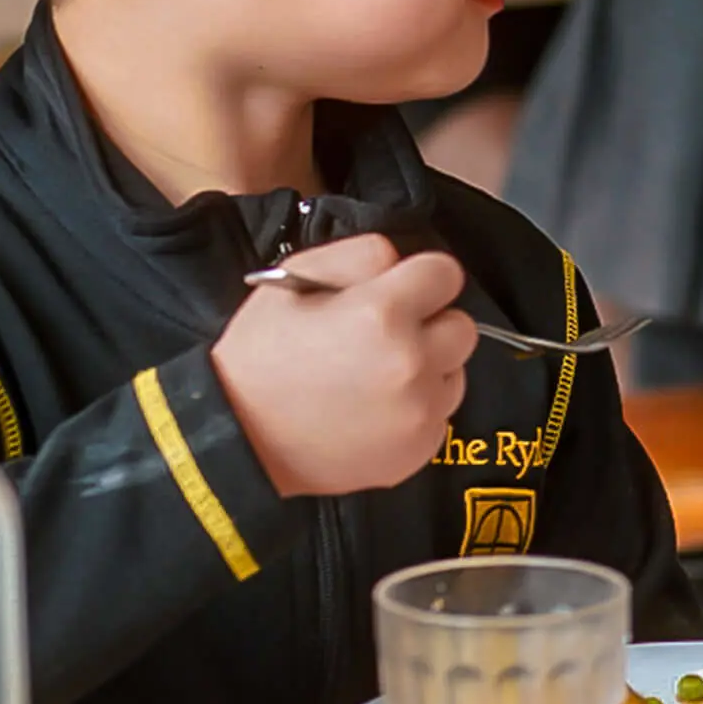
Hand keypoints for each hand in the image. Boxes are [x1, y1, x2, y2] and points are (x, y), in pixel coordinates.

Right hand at [211, 234, 475, 497]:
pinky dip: (417, 408)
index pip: (446, 273)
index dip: (420, 278)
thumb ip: (360, 255)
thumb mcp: (294, 280)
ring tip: (375, 377)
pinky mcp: (421, 449)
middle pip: (461, 325)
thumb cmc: (262, 355)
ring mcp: (421, 411)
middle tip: (384, 337)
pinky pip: (441, 413)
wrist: (241, 439)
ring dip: (428, 368)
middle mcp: (412, 362)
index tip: (398, 292)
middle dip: (429, 324)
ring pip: (455, 371)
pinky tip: (374, 409)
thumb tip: (401, 263)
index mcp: (382, 313)